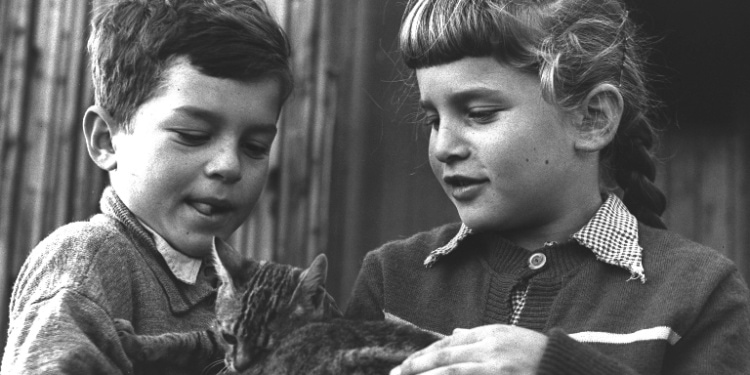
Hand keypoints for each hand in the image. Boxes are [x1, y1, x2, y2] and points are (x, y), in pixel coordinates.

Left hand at [390, 324, 547, 374]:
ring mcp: (496, 368)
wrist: (565, 368)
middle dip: (416, 366)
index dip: (424, 354)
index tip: (405, 365)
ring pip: (452, 373)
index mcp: (491, 334)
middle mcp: (492, 349)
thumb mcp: (508, 336)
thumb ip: (478, 337)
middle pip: (445, 357)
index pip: (448, 343)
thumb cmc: (536, 354)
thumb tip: (452, 335)